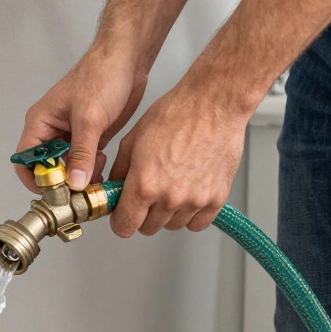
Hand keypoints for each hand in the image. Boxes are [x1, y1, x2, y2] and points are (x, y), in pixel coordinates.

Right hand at [15, 49, 148, 192]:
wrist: (127, 60)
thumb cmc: (100, 76)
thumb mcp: (89, 118)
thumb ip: (81, 153)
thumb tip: (74, 183)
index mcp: (40, 122)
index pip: (25, 159)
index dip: (34, 179)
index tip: (52, 193)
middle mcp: (52, 131)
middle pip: (47, 167)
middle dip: (60, 183)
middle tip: (76, 195)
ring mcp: (72, 135)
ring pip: (68, 167)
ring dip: (78, 178)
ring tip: (93, 183)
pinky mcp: (90, 137)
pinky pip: (85, 162)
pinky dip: (92, 170)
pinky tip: (103, 171)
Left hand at [107, 83, 247, 236]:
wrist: (214, 103)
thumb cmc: (176, 114)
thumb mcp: (132, 141)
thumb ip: (120, 173)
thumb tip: (114, 191)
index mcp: (144, 184)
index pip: (124, 226)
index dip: (120, 220)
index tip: (122, 213)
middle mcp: (169, 197)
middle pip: (147, 228)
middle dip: (142, 214)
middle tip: (146, 194)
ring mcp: (195, 200)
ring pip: (172, 226)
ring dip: (167, 214)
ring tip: (169, 187)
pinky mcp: (217, 198)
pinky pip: (197, 223)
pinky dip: (190, 214)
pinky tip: (186, 195)